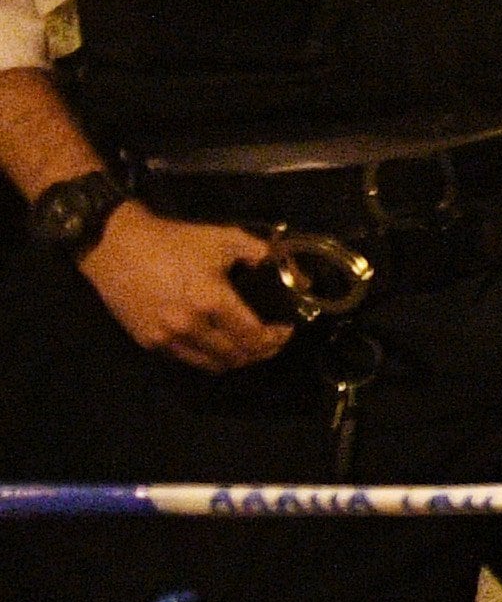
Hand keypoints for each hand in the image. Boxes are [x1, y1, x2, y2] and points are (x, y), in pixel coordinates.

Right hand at [84, 206, 289, 371]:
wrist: (115, 245)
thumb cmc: (172, 241)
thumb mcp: (222, 237)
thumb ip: (259, 252)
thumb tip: (286, 268)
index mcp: (212, 301)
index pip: (254, 336)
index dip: (276, 339)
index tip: (285, 331)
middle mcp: (190, 326)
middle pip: (236, 356)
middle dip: (260, 353)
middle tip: (270, 342)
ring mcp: (166, 337)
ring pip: (212, 364)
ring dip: (235, 360)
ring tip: (246, 347)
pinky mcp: (148, 341)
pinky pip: (187, 359)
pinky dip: (207, 356)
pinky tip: (215, 343)